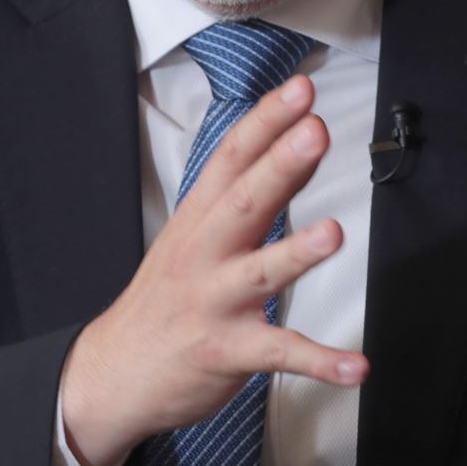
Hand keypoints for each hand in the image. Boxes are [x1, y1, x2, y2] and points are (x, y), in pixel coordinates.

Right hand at [59, 75, 368, 465]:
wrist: (112, 373)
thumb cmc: (163, 299)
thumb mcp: (191, 236)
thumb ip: (247, 196)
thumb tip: (295, 147)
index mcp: (198, 219)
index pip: (232, 158)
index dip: (266, 121)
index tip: (301, 91)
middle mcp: (204, 254)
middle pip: (244, 202)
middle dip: (280, 165)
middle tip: (314, 133)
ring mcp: (214, 302)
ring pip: (259, 273)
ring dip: (296, 253)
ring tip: (332, 234)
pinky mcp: (227, 350)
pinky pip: (278, 354)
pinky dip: (319, 362)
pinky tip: (354, 366)